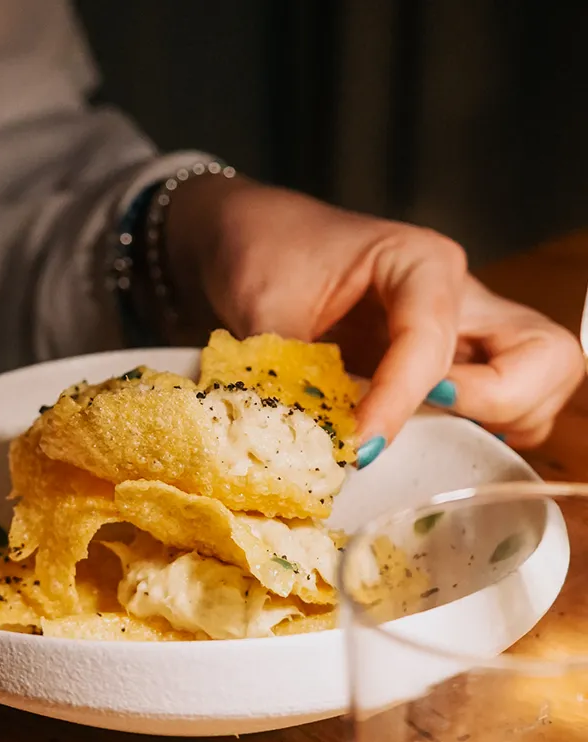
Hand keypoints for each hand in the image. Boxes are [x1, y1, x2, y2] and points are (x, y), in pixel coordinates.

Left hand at [166, 177, 582, 461]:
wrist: (255, 235)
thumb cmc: (264, 254)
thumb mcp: (266, 311)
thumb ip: (293, 377)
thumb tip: (314, 448)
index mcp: (419, 262)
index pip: (432, 344)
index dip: (400, 402)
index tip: (360, 446)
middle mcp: (458, 291)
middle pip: (544, 355)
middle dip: (500, 404)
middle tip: (433, 425)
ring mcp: (463, 324)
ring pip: (538, 378)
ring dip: (500, 419)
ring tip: (428, 432)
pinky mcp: (451, 354)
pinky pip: (502, 397)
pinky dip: (482, 425)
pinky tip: (426, 430)